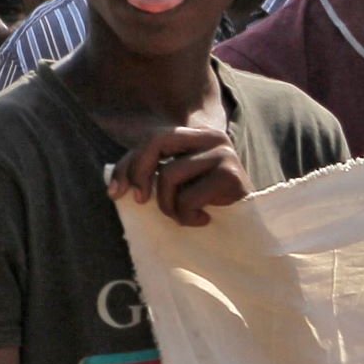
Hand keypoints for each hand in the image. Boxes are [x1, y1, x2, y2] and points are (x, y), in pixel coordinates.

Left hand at [109, 127, 250, 227]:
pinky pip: (188, 198)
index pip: (152, 139)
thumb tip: (116, 191)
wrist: (247, 228)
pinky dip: (188, 216)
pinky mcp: (231, 175)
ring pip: (169, 175)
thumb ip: (146, 176)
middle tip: (140, 201)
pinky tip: (203, 220)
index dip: (128, 166)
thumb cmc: (204, 205)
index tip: (116, 194)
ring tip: (185, 215)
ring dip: (169, 205)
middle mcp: (212, 136)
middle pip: (158, 142)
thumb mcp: (172, 185)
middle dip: (140, 173)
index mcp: (196, 135)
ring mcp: (224, 153)